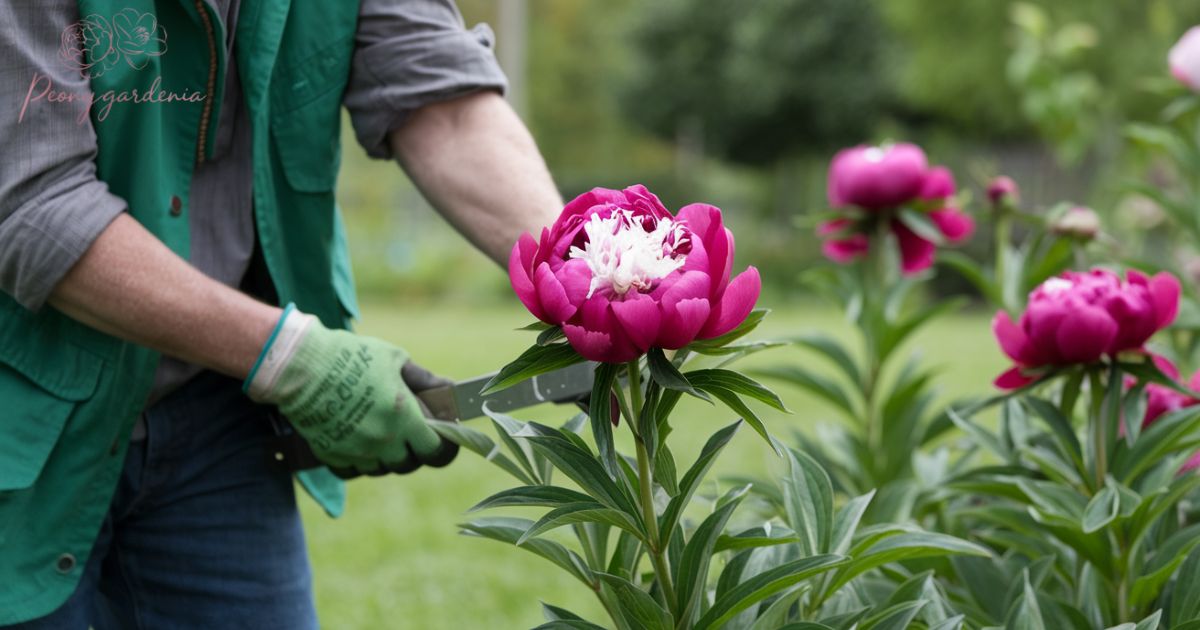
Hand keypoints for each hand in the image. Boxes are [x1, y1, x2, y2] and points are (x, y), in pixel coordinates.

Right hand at [245, 304, 457, 475]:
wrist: (299, 365)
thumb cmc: (350, 356)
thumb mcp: (394, 359)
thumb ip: (423, 379)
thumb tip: (447, 389)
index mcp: (402, 416)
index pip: (435, 451)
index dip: (442, 448)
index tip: (440, 440)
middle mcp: (382, 439)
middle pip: (407, 464)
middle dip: (412, 451)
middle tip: (409, 434)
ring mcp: (355, 451)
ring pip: (380, 469)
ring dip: (385, 456)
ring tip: (380, 432)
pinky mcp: (331, 455)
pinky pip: (353, 470)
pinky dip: (359, 462)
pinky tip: (357, 442)